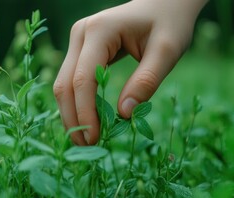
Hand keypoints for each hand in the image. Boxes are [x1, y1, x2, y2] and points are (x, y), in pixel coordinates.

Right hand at [53, 0, 207, 144]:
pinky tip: (87, 121)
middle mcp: (81, 34)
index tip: (95, 139)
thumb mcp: (168, 51)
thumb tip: (123, 114)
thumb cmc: (169, 23)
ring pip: (64, 84)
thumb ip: (147, 80)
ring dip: (71, 113)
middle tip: (86, 147)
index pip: (83, 79)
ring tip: (85, 139)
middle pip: (65, 83)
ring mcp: (78, 40)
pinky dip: (77, 103)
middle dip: (73, 118)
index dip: (85, 113)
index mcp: (99, 31)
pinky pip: (72, 80)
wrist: (164, 3)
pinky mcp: (82, 49)